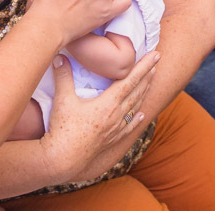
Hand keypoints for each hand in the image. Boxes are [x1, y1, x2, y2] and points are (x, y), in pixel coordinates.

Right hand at [41, 52, 157, 179]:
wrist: (64, 158)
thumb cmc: (64, 129)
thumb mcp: (62, 99)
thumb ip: (63, 76)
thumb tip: (58, 56)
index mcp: (108, 103)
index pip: (130, 80)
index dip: (143, 66)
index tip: (155, 55)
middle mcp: (117, 115)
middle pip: (137, 91)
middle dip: (147, 75)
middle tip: (157, 62)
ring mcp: (115, 128)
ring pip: (135, 107)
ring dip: (144, 92)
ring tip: (150, 81)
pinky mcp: (111, 139)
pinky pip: (128, 126)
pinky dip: (137, 119)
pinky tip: (142, 115)